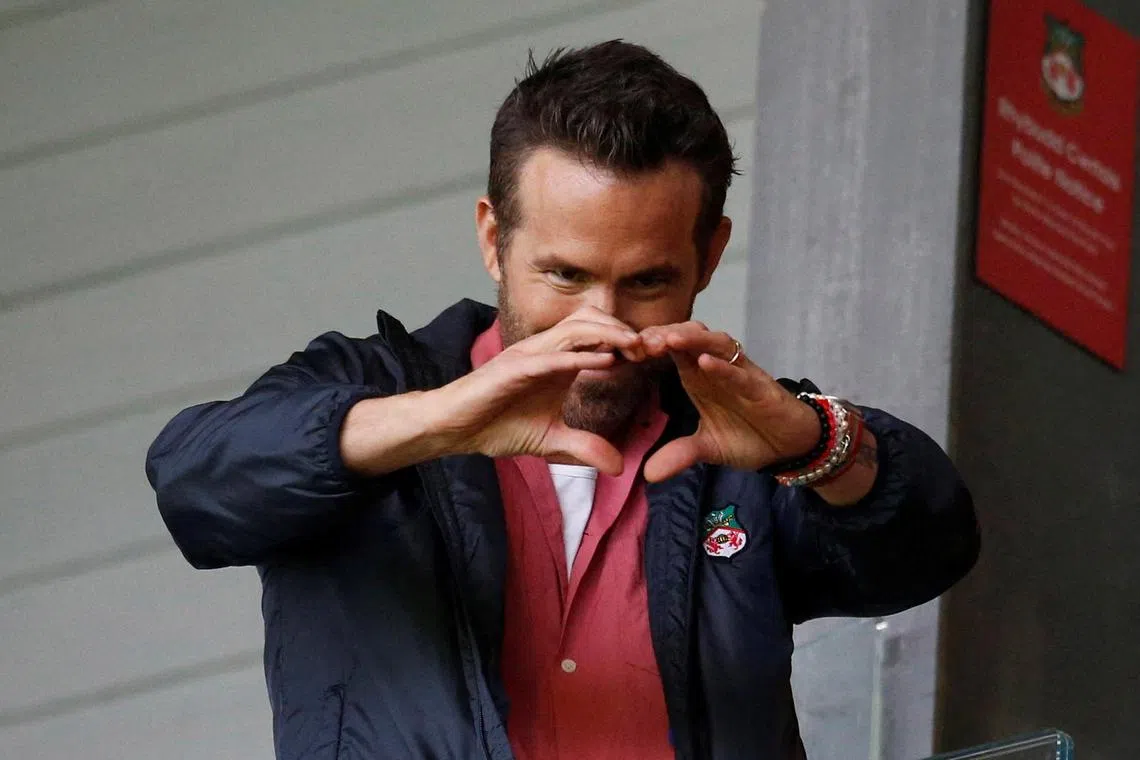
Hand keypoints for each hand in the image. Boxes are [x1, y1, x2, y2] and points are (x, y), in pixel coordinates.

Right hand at [435, 307, 644, 474]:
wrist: (456, 428)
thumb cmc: (497, 425)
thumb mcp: (552, 442)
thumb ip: (585, 448)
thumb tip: (619, 467)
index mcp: (558, 361)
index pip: (599, 338)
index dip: (628, 342)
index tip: (656, 355)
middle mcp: (547, 351)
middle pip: (592, 321)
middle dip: (624, 330)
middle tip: (652, 347)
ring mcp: (530, 356)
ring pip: (576, 330)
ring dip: (609, 336)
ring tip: (636, 348)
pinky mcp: (514, 369)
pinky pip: (553, 357)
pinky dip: (580, 357)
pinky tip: (605, 363)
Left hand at [639, 322, 820, 482]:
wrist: (790, 447)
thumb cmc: (749, 437)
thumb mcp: (707, 449)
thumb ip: (680, 454)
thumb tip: (648, 474)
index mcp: (699, 378)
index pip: (672, 351)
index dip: (650, 346)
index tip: (624, 350)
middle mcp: (718, 369)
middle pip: (689, 338)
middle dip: (664, 335)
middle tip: (639, 341)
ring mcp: (740, 375)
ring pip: (715, 345)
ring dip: (691, 340)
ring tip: (667, 341)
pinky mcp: (761, 388)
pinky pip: (741, 372)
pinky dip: (723, 367)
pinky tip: (704, 363)